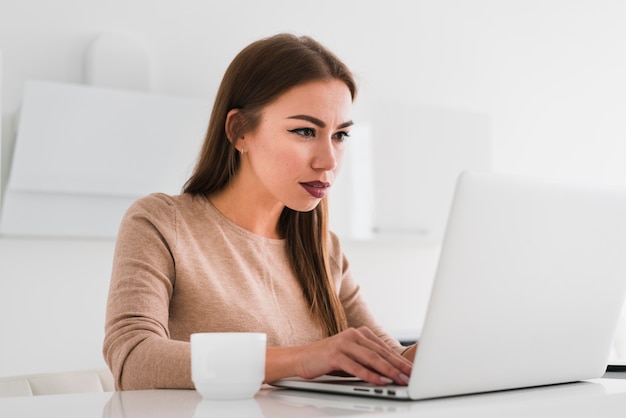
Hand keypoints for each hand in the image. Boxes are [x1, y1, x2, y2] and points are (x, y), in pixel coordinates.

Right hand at [294, 326, 412, 385]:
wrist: (300, 358)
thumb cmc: (327, 359)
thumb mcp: (351, 357)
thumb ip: (367, 360)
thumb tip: (390, 372)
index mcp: (359, 333)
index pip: (384, 348)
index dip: (399, 360)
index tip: (412, 370)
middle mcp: (353, 335)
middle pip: (380, 353)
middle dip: (398, 366)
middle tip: (411, 376)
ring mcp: (343, 343)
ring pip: (371, 359)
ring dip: (388, 371)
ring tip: (400, 380)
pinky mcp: (335, 354)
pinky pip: (356, 367)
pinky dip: (370, 375)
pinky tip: (380, 381)